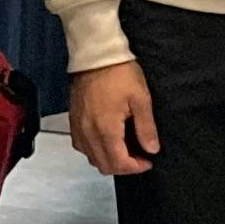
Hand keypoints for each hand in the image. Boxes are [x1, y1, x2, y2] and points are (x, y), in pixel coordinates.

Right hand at [66, 60, 158, 176]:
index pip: (119, 163)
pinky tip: (106, 141)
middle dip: (123, 167)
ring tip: (124, 149)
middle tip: (138, 157)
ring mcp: (78, 128)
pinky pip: (81, 147)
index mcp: (106, 129)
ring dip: (108, 160)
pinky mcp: (73, 121)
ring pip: (91, 158)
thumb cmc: (118, 73)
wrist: (95, 56)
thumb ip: (146, 128)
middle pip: (104, 165)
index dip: (135, 168)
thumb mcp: (141, 99)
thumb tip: (151, 149)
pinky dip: (95, 150)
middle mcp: (88, 132)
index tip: (147, 161)